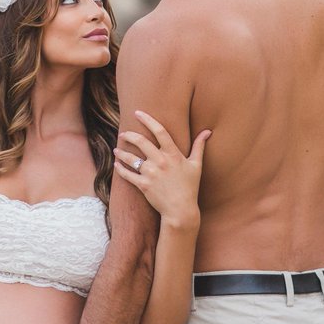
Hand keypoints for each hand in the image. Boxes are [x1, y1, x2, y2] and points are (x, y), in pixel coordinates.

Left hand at [114, 110, 210, 228]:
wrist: (181, 210)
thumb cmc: (190, 187)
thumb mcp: (197, 165)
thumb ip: (199, 146)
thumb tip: (207, 131)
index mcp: (173, 154)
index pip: (159, 131)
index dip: (147, 120)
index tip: (137, 113)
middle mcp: (160, 161)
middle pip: (140, 141)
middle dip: (129, 135)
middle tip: (123, 134)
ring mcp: (151, 173)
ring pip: (131, 158)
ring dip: (121, 152)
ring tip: (117, 149)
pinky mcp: (143, 185)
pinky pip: (127, 174)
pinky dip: (120, 169)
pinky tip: (116, 165)